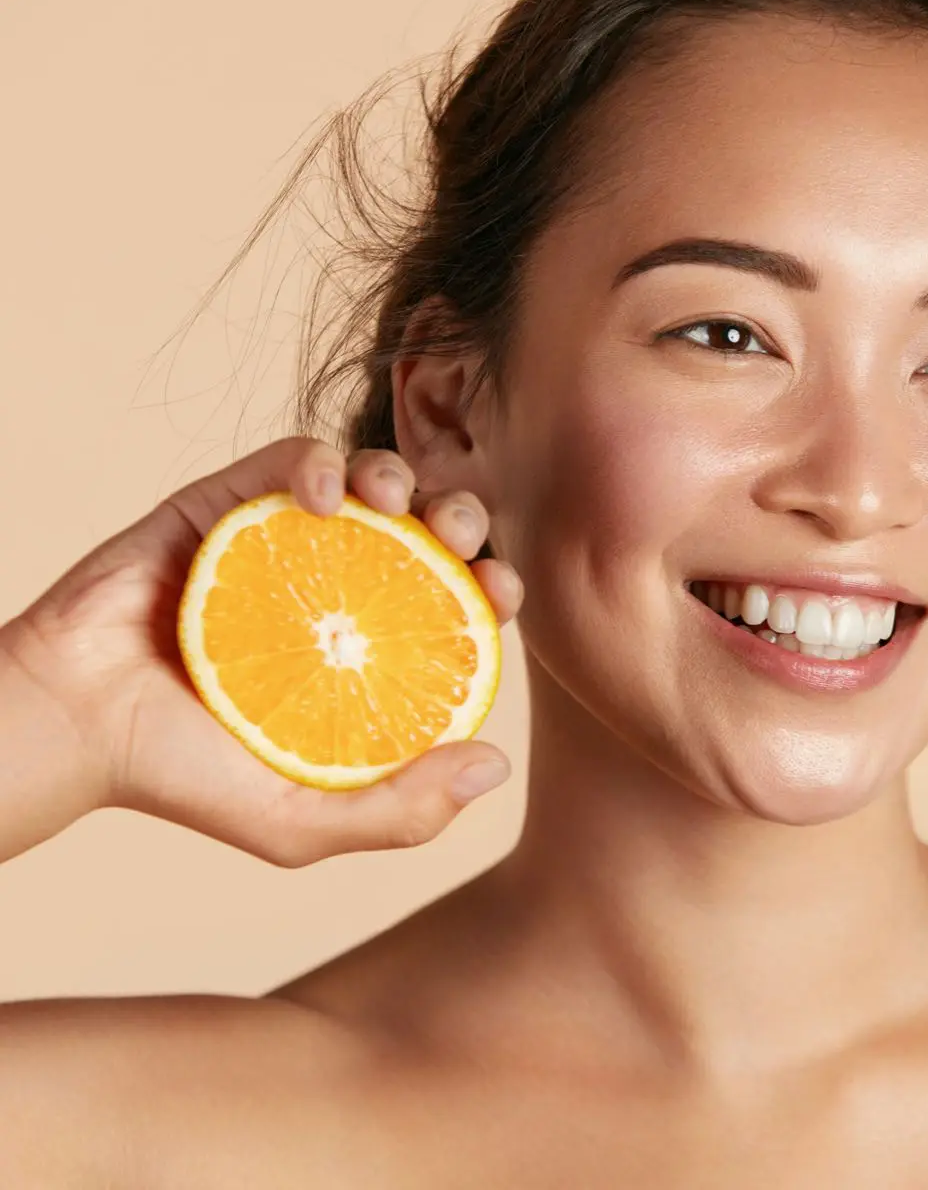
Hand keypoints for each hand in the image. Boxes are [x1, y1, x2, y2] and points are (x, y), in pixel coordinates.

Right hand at [1, 437, 522, 865]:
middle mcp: (338, 588)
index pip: (456, 603)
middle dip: (461, 519)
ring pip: (371, 480)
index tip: (502, 591)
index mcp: (369, 648)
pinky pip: (290, 460)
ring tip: (397, 503)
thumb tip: (496, 765)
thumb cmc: (184, 779)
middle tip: (459, 540)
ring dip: (401, 477)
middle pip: (427, 531)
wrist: (72, 730)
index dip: (493, 586)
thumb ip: (400, 811)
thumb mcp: (301, 820)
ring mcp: (286, 541)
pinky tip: (326, 495)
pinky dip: (318, 463)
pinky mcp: (227, 505)